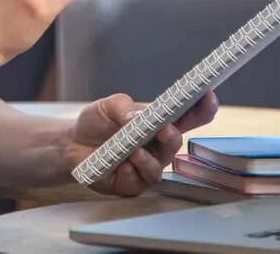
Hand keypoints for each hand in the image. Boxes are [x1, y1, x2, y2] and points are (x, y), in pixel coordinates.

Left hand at [63, 91, 219, 196]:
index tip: (208, 95)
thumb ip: (124, 108)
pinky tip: (123, 164)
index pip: (188, 116)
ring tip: (137, 150)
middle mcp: (158, 146)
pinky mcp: (134, 183)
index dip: (202, 107)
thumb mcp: (108, 106)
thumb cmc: (97, 122)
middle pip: (177, 142)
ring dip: (151, 157)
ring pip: (160, 165)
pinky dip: (132, 170)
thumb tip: (138, 118)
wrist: (72, 145)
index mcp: (159, 123)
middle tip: (165, 128)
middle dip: (173, 136)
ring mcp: (148, 165)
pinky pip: (140, 180)